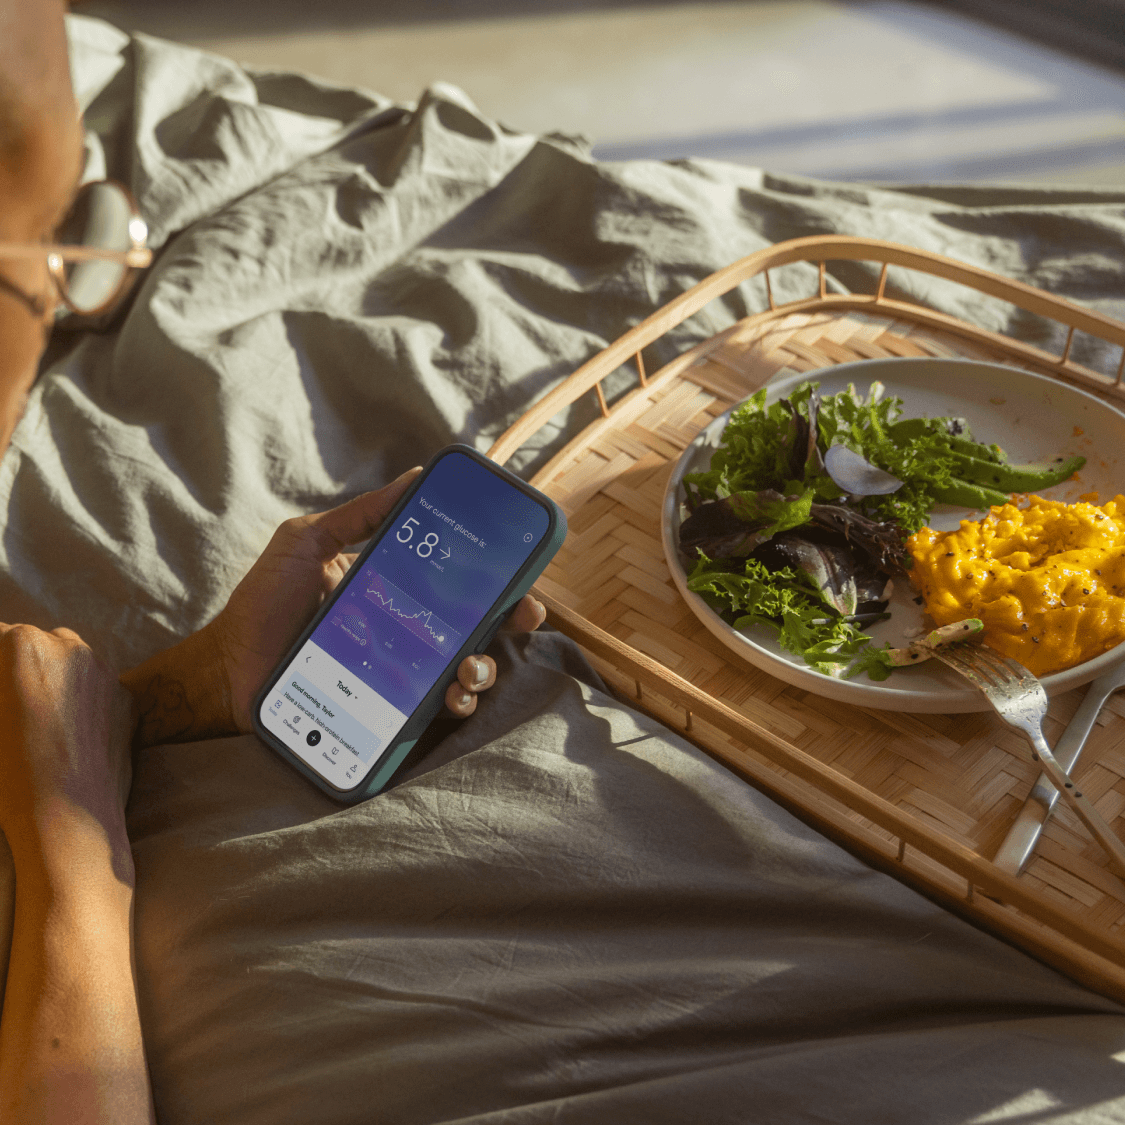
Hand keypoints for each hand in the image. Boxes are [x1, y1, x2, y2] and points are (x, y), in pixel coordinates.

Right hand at [0, 623, 133, 861]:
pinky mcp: (128, 698)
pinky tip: (70, 736)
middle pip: (33, 643)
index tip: (2, 698)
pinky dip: (85, 702)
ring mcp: (105, 670)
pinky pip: (99, 689)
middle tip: (12, 706)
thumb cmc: (7, 775)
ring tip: (39, 722)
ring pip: (70, 662)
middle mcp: (69, 645)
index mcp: (21, 645)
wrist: (66, 820)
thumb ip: (0, 688)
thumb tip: (5, 690)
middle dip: (17, 667)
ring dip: (53, 680)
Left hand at [206, 468, 545, 733]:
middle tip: (519, 617)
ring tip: (468, 668)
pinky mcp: (387, 706)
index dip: (498, 580)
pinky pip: (434, 708)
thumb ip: (358, 515)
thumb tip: (413, 476)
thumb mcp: (308, 543)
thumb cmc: (265, 602)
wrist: (229, 667)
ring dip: (483, 668)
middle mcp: (407, 629)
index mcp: (397, 588)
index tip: (522, 575)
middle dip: (509, 623)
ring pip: (466, 670)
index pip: (459, 582)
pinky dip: (455, 704)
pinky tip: (450, 697)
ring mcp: (400, 671)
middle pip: (477, 626)